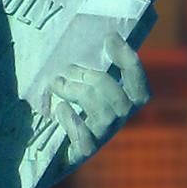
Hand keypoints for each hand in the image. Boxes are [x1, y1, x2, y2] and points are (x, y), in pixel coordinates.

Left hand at [40, 37, 148, 165]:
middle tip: (66, 68)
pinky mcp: (83, 152)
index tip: (110, 37)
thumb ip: (93, 68)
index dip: (129, 62)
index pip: (139, 86)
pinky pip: (85, 137)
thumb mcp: (83, 86)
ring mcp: (102, 138)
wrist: (47, 150)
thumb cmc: (67, 108)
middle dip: (92, 77)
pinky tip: (60, 109)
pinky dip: (72, 120)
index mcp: (123, 104)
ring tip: (55, 83)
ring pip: (100, 112)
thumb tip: (103, 35)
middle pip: (116, 96)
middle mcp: (117, 121)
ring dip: (75, 92)